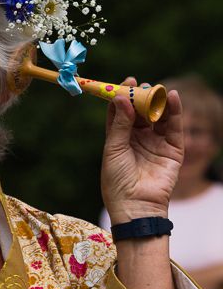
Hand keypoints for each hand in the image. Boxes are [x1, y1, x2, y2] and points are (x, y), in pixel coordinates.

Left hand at [101, 77, 183, 224]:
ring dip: (156, 102)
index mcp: (118, 140)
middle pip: (140, 112)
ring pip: (158, 117)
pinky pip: (174, 127)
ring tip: (155, 88)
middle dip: (140, 97)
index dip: (122, 97)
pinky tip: (172, 97)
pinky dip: (174, 111)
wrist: (135, 205)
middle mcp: (137, 139)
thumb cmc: (117, 180)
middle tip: (139, 84)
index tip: (124, 82)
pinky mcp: (172, 149)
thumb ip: (119, 124)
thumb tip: (122, 98)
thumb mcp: (113, 149)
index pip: (121, 113)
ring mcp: (155, 143)